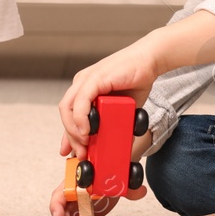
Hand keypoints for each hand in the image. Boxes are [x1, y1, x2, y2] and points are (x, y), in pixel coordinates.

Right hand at [30, 175, 147, 215]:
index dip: (59, 204)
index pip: (63, 191)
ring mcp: (72, 207)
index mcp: (77, 182)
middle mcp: (71, 195)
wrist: (111, 174)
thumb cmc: (107, 174)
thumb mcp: (117, 179)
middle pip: (58, 210)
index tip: (60, 215)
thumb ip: (128, 185)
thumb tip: (139, 191)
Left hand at [57, 41, 163, 157]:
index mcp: (84, 90)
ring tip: (85, 144)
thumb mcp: (120, 110)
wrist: (149, 61)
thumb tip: (113, 146)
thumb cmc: (136, 82)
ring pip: (68, 107)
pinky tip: (87, 130)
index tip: (74, 154)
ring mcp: (86, 80)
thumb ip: (112, 125)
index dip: (69, 137)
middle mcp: (81, 84)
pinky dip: (81, 117)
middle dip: (71, 137)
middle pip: (65, 113)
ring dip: (74, 130)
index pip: (69, 116)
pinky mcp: (95, 78)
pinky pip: (81, 100)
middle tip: (82, 153)